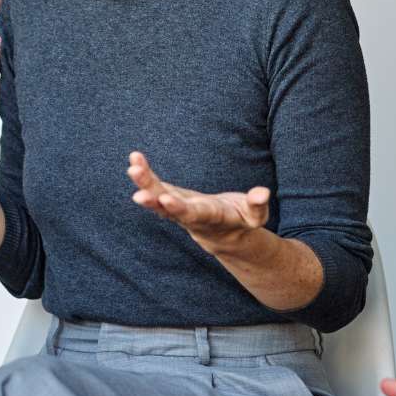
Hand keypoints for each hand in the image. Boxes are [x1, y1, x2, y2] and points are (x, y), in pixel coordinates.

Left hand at [127, 150, 270, 255]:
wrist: (225, 235)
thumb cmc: (243, 221)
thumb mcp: (255, 216)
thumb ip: (257, 205)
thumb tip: (262, 193)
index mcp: (210, 218)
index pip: (193, 214)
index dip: (180, 208)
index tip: (165, 199)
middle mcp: (189, 216)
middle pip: (168, 209)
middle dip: (154, 201)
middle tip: (138, 195)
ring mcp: (177, 208)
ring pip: (157, 198)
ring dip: (144, 184)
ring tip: (132, 167)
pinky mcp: (171, 199)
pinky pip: (155, 188)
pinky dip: (144, 176)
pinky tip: (134, 159)